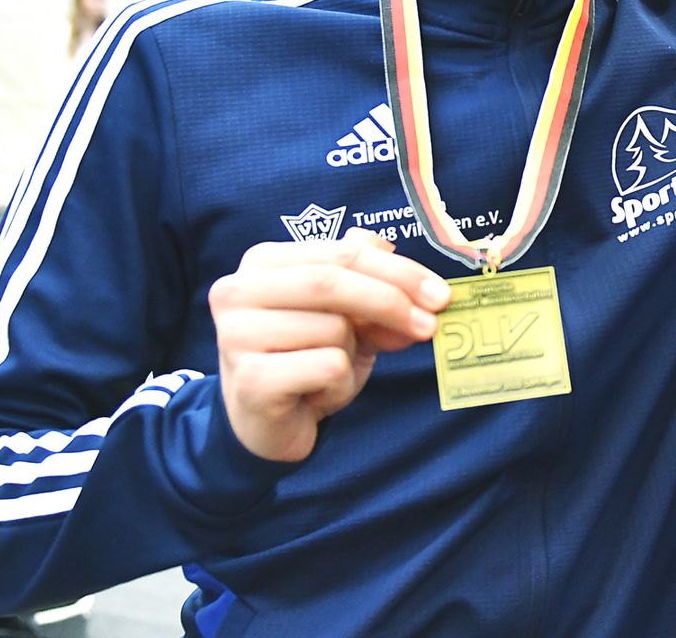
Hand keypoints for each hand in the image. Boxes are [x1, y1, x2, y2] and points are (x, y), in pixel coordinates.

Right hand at [209, 230, 451, 462]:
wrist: (267, 424)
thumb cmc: (307, 359)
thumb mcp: (350, 319)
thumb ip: (381, 293)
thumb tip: (427, 293)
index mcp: (263, 262)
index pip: (343, 251)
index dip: (398, 270)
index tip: (440, 294)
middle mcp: (238, 290)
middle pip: (332, 282)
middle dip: (391, 301)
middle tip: (430, 325)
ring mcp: (236, 334)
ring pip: (333, 328)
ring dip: (353, 353)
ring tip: (332, 369)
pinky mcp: (249, 379)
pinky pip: (327, 367)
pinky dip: (339, 384)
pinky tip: (316, 394)